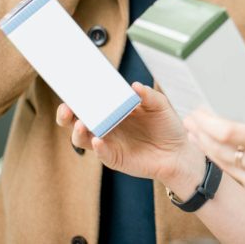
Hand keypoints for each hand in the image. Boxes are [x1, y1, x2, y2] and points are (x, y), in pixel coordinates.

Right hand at [56, 82, 203, 189]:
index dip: (76, 96)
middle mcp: (106, 126)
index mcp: (113, 110)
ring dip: (78, 132)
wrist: (178, 153)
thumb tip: (135, 86)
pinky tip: (98, 140)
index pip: (89, 102)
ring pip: (83, 139)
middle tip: (66, 108)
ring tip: (80, 124)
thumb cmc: (167, 126)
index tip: (70, 88)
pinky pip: (102, 153)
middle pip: (77, 121)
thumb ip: (148, 95)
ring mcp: (108, 143)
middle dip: (66, 115)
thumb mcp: (160, 106)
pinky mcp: (114, 158)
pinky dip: (98, 147)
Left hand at [184, 86, 244, 207]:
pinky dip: (221, 160)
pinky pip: (234, 174)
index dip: (208, 123)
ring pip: (224, 163)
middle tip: (190, 119)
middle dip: (200, 133)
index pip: (231, 133)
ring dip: (205, 147)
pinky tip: (212, 149)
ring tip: (194, 132)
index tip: (198, 112)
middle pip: (221, 149)